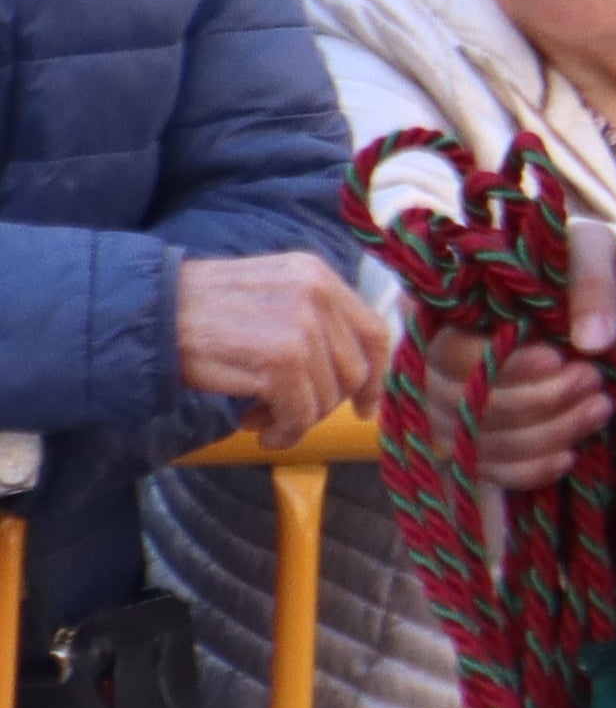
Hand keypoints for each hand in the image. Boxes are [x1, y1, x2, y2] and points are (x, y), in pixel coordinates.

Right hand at [176, 253, 391, 448]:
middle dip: (325, 405)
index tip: (364, 406)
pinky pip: (300, 414)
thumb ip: (314, 321)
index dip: (376, 377)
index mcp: (319, 275)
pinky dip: (283, 432)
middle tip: (288, 414)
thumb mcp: (271, 294)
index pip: (375, 332)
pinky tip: (256, 428)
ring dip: (297, 419)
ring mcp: (301, 327)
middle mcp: (318, 295)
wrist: (148, 314)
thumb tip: (357, 377)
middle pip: (353, 372)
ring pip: (327, 397)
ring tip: (261, 418)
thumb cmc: (204, 312)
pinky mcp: (279, 361)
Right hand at [399, 221, 615, 490]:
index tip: (558, 356)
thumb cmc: (577, 272)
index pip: (450, 354)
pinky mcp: (471, 442)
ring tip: (601, 406)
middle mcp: (430, 365)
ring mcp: (446, 409)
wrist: (590, 307)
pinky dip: (530, 469)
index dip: (503, 365)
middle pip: (463, 406)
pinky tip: (571, 454)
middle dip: (537, 401)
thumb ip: (593, 285)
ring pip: (479, 443)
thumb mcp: (593, 253)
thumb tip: (592, 342)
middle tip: (593, 378)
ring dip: (546, 433)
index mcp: (445, 311)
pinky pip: (489, 472)